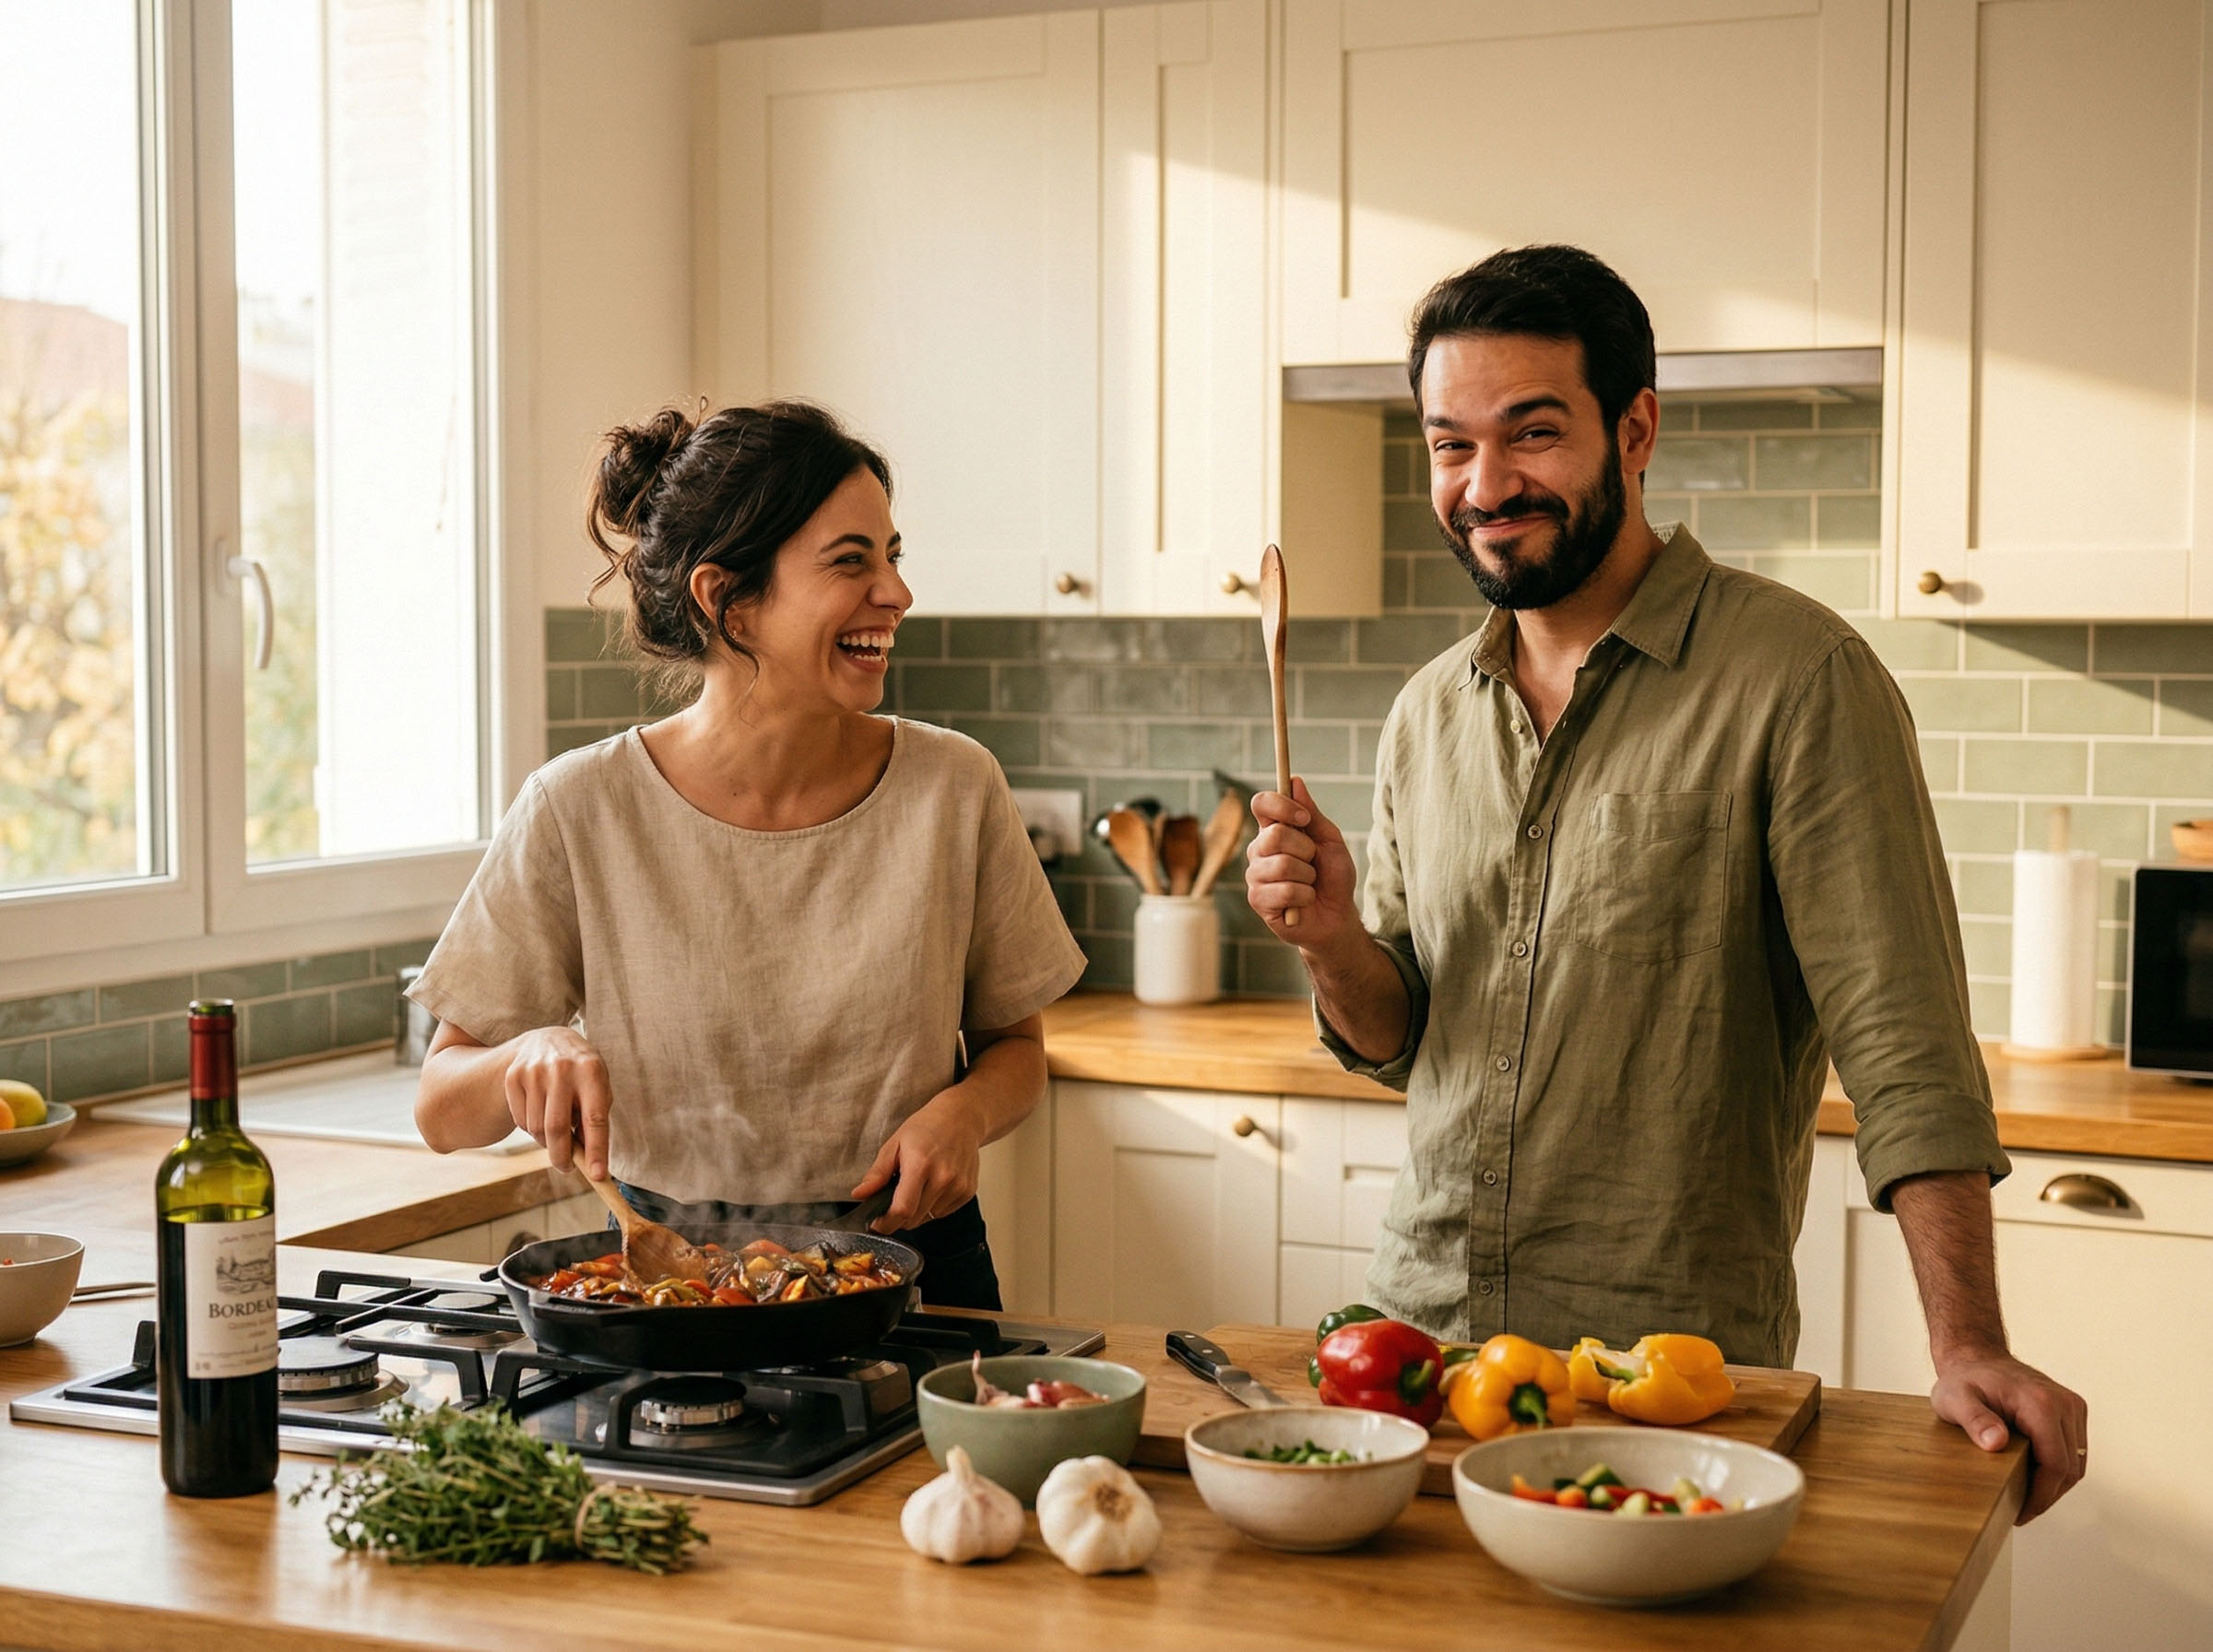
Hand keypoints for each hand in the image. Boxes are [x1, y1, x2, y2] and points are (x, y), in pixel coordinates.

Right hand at [503, 1027, 611, 1179]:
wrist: (548, 1039)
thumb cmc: (582, 1073)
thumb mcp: (598, 1088)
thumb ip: (595, 1121)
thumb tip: (590, 1162)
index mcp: (591, 1070)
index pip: (595, 1118)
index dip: (597, 1150)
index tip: (598, 1175)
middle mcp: (562, 1069)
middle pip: (557, 1128)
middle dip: (562, 1157)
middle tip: (567, 1168)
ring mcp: (534, 1071)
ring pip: (536, 1128)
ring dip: (546, 1140)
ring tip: (556, 1129)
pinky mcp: (513, 1076)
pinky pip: (520, 1120)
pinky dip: (531, 1128)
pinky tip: (540, 1113)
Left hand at [851, 1091, 984, 1233]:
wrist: (961, 1118)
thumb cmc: (927, 1127)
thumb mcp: (895, 1144)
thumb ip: (877, 1173)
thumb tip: (859, 1195)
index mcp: (921, 1164)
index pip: (902, 1209)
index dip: (886, 1223)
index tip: (877, 1224)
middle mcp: (943, 1178)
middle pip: (914, 1219)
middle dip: (898, 1218)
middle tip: (893, 1203)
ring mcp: (958, 1186)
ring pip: (928, 1218)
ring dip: (917, 1211)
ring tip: (917, 1187)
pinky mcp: (968, 1192)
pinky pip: (943, 1213)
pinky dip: (933, 1207)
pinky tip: (933, 1186)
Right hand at [1244, 778, 1359, 947]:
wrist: (1336, 916)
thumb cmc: (1332, 877)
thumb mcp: (1329, 841)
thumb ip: (1312, 814)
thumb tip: (1295, 782)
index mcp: (1273, 830)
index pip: (1261, 803)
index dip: (1282, 805)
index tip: (1305, 818)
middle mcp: (1258, 850)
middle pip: (1275, 834)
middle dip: (1306, 849)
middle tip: (1313, 862)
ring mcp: (1255, 876)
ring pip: (1282, 864)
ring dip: (1308, 875)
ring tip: (1309, 884)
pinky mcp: (1258, 900)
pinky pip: (1286, 890)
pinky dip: (1305, 896)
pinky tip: (1304, 901)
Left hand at [1930, 1352, 2087, 1522]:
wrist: (1977, 1357)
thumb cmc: (1964, 1379)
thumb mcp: (1954, 1399)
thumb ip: (1974, 1420)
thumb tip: (1996, 1443)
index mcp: (2041, 1403)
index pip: (2055, 1464)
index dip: (2041, 1496)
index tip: (2021, 1513)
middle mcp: (2064, 1404)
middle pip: (2070, 1468)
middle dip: (2047, 1496)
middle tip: (2021, 1513)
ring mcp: (2072, 1406)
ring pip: (2076, 1463)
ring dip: (2055, 1486)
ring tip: (2027, 1500)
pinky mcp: (2072, 1411)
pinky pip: (2074, 1451)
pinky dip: (2058, 1469)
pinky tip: (2035, 1480)